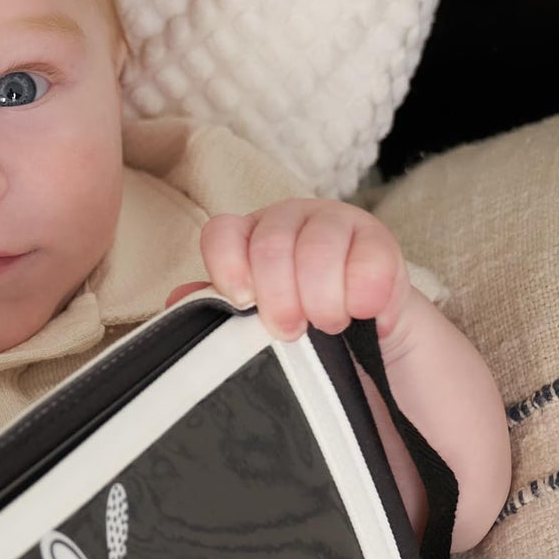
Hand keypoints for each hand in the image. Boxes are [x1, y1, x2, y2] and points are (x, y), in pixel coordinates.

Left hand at [198, 199, 409, 341]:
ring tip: (328, 325)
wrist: (373, 339)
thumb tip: (177, 301)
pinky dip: (363, 296)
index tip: (242, 302)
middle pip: (270, 244)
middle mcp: (290, 220)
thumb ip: (220, 311)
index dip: (227, 266)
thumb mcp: (260, 322)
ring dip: (321, 299)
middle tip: (289, 332)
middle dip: (278, 297)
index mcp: (250, 237)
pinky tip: (363, 314)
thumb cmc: (305, 327)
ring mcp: (338, 224)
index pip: (223, 233)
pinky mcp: (382, 241)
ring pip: (318, 249)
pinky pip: (370, 261)